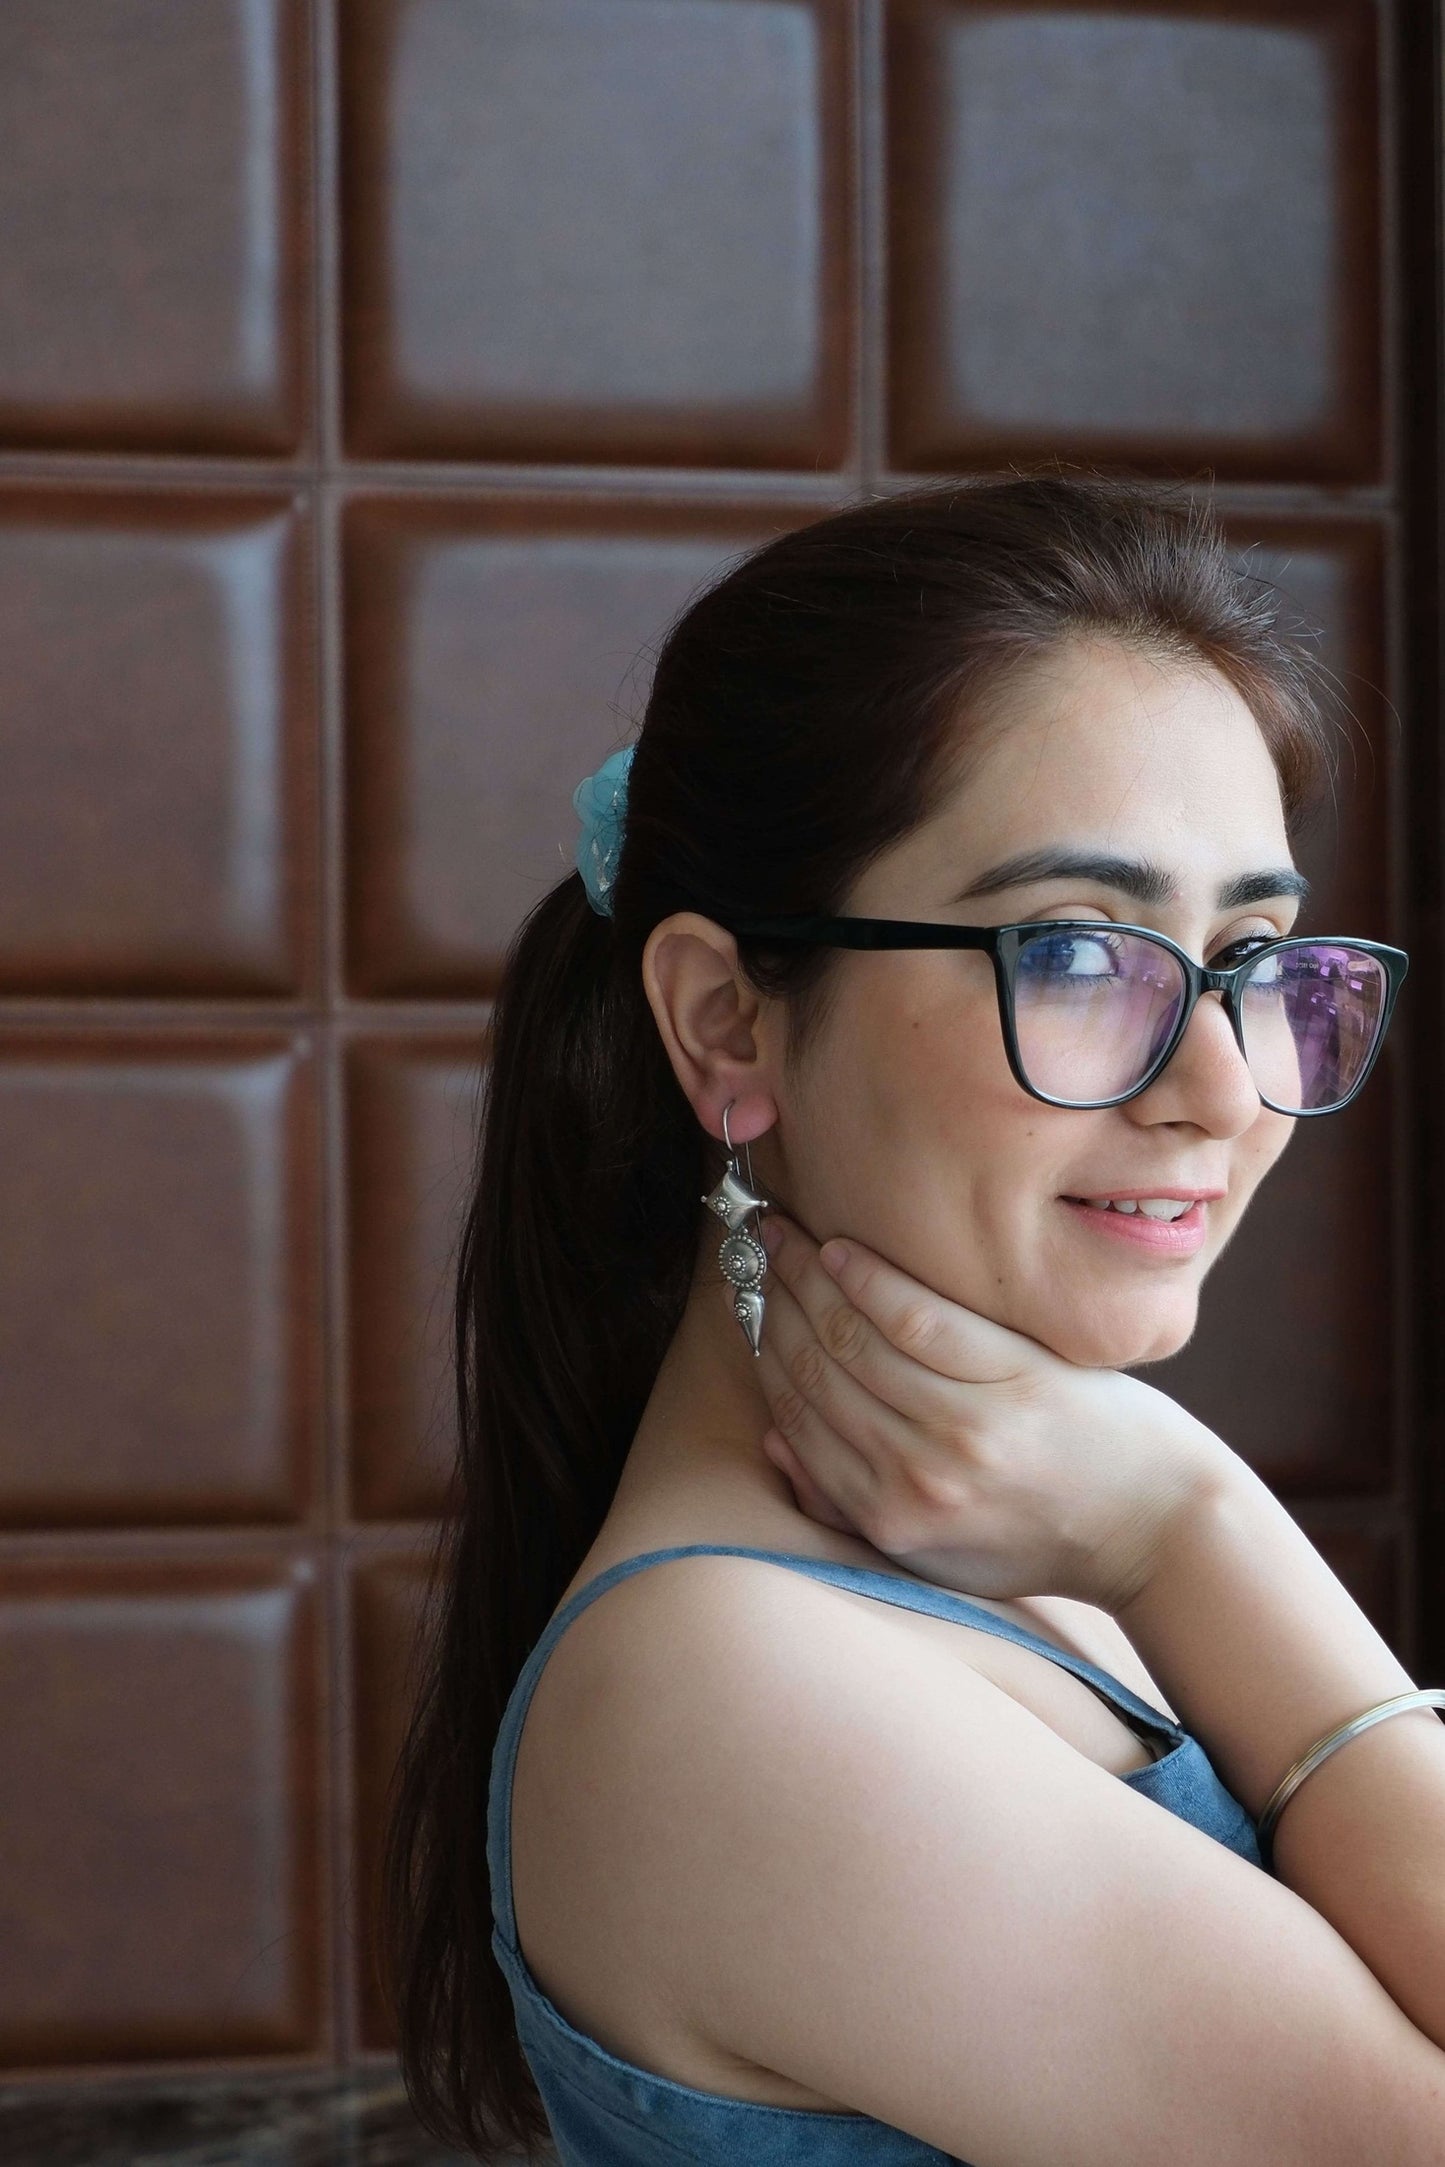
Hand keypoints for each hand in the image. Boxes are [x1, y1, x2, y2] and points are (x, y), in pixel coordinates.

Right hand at [753, 1213, 1233, 1615]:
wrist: (1158, 1529)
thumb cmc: (1045, 1538)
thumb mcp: (937, 1556)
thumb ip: (849, 1507)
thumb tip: (775, 1440)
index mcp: (890, 1519)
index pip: (798, 1419)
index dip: (763, 1354)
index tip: (745, 1306)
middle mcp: (917, 1476)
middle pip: (816, 1371)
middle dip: (772, 1305)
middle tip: (750, 1255)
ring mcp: (966, 1426)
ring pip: (855, 1339)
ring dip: (807, 1280)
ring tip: (783, 1236)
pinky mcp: (1014, 1380)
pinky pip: (920, 1320)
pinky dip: (871, 1280)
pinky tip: (840, 1249)